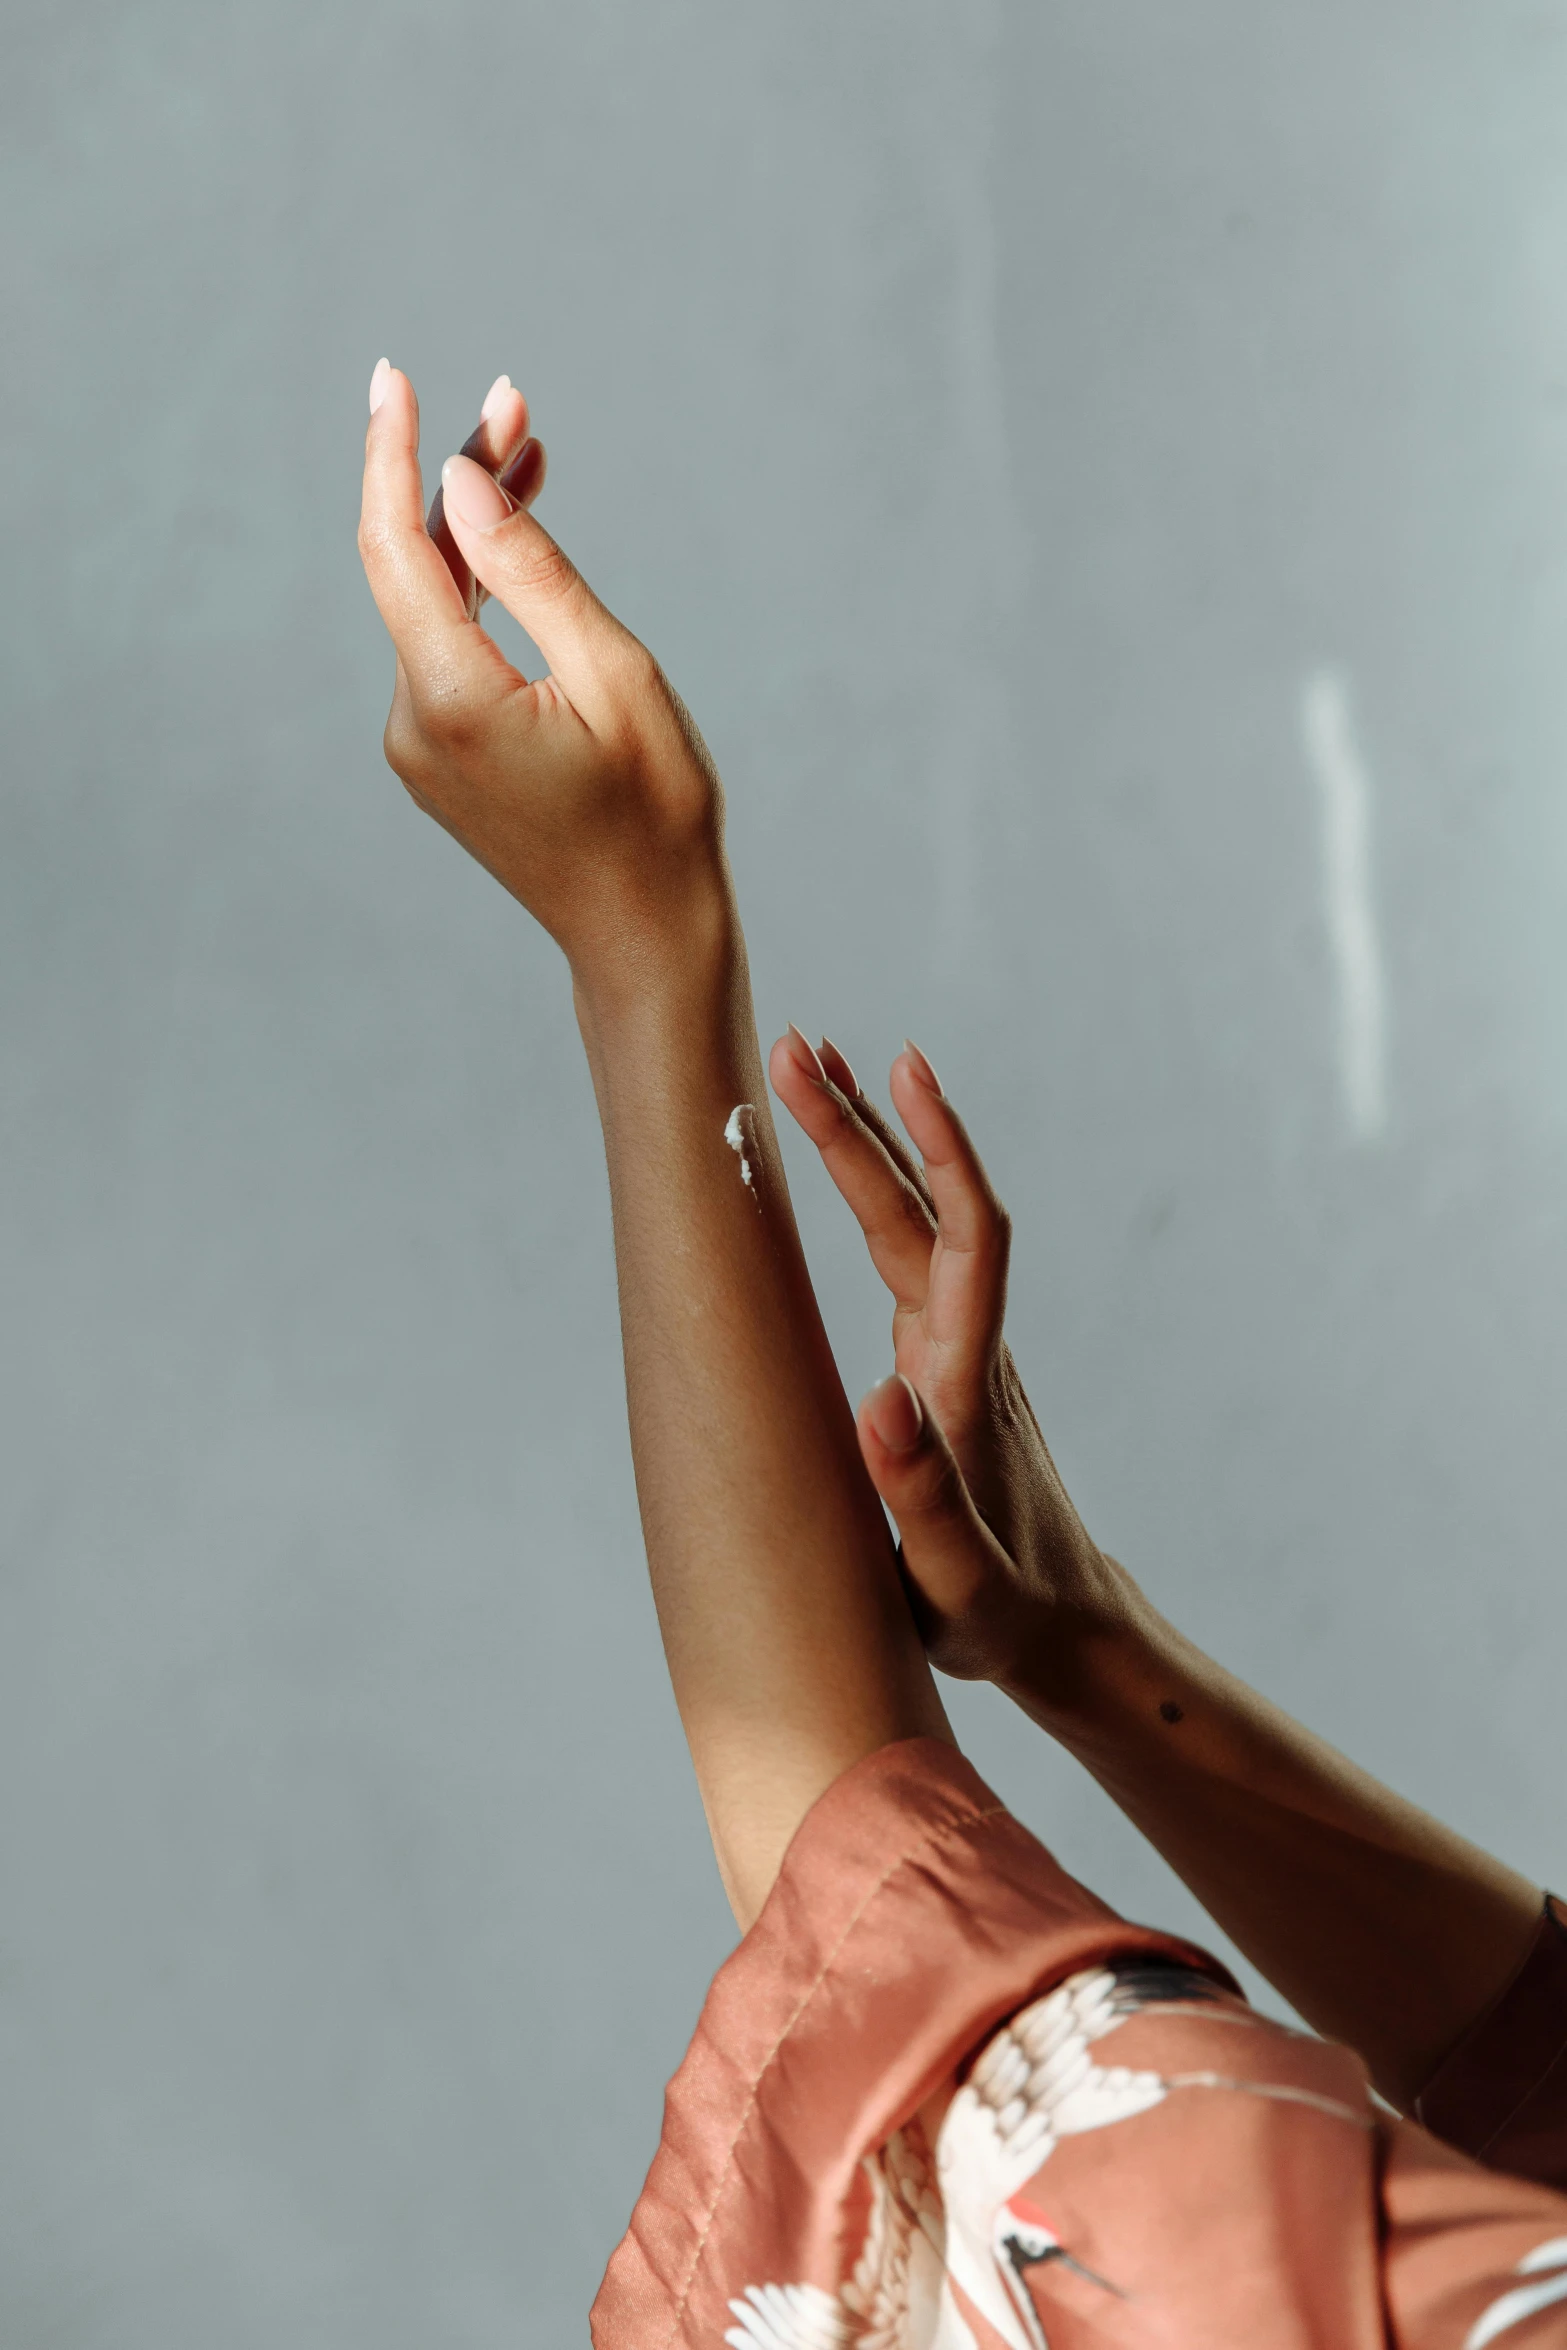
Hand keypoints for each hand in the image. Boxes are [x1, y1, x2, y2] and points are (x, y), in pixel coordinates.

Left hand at [357, 361, 727, 990]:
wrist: (646, 935)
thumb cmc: (656, 815)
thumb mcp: (616, 675)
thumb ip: (533, 573)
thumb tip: (458, 483)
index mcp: (452, 701)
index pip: (397, 548)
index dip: (390, 454)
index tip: (392, 377)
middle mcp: (413, 725)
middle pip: (413, 569)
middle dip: (454, 480)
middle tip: (514, 405)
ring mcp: (420, 747)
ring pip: (431, 608)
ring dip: (472, 534)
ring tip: (527, 453)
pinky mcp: (440, 759)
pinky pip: (445, 652)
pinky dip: (477, 594)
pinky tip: (511, 546)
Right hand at [769, 1028, 1129, 1691]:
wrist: (1061, 1628)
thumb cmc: (1001, 1613)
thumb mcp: (954, 1578)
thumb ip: (922, 1497)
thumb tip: (880, 1400)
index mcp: (968, 1380)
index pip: (966, 1236)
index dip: (939, 1149)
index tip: (901, 1071)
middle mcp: (966, 1345)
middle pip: (922, 1209)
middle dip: (862, 1124)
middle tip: (796, 1045)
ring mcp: (953, 1349)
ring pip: (910, 1223)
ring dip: (864, 1145)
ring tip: (811, 1069)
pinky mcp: (936, 1364)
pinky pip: (903, 1254)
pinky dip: (870, 1196)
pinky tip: (843, 1173)